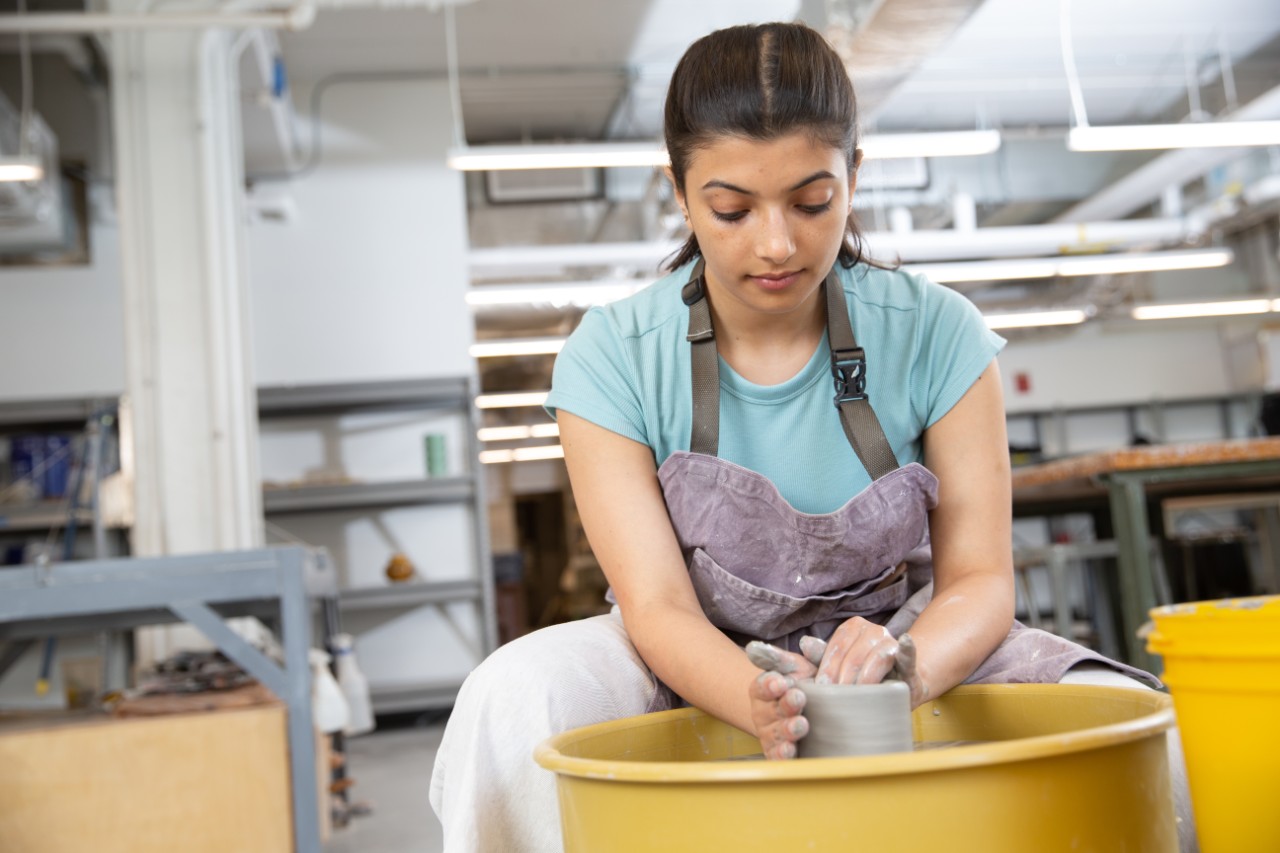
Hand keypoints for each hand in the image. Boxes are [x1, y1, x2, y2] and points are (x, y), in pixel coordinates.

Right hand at [744, 641, 816, 759]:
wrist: (817, 714)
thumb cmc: (810, 684)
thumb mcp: (810, 667)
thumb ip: (812, 653)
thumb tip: (807, 642)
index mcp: (766, 687)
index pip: (762, 686)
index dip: (770, 684)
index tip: (781, 681)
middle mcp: (764, 712)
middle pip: (768, 710)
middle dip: (784, 705)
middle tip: (798, 699)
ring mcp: (770, 734)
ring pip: (773, 734)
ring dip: (786, 730)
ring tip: (801, 725)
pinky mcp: (779, 754)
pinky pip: (776, 757)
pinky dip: (781, 755)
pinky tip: (790, 751)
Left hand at [809, 623, 929, 706]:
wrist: (895, 685)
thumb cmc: (860, 674)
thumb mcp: (838, 666)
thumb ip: (821, 656)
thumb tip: (804, 643)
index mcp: (854, 627)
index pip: (838, 646)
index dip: (828, 667)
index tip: (821, 687)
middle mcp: (874, 630)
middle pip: (854, 654)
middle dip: (843, 678)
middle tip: (836, 697)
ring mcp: (892, 644)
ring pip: (877, 657)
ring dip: (865, 679)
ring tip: (856, 696)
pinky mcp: (909, 662)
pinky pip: (909, 654)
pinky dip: (908, 649)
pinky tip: (905, 641)